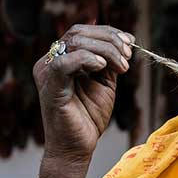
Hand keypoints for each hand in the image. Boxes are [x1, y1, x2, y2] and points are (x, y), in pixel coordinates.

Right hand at [33, 25, 134, 160]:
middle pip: (79, 33)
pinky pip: (64, 63)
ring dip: (106, 50)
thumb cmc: (89, 116)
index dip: (108, 32)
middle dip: (110, 40)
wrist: (78, 146)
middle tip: (128, 55)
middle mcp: (50, 62)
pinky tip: (102, 67)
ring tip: (122, 67)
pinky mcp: (50, 87)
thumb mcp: (105, 81)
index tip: (130, 42)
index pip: (82, 31)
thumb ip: (109, 60)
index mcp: (62, 58)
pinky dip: (87, 59)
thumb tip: (122, 38)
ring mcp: (47, 73)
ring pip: (75, 43)